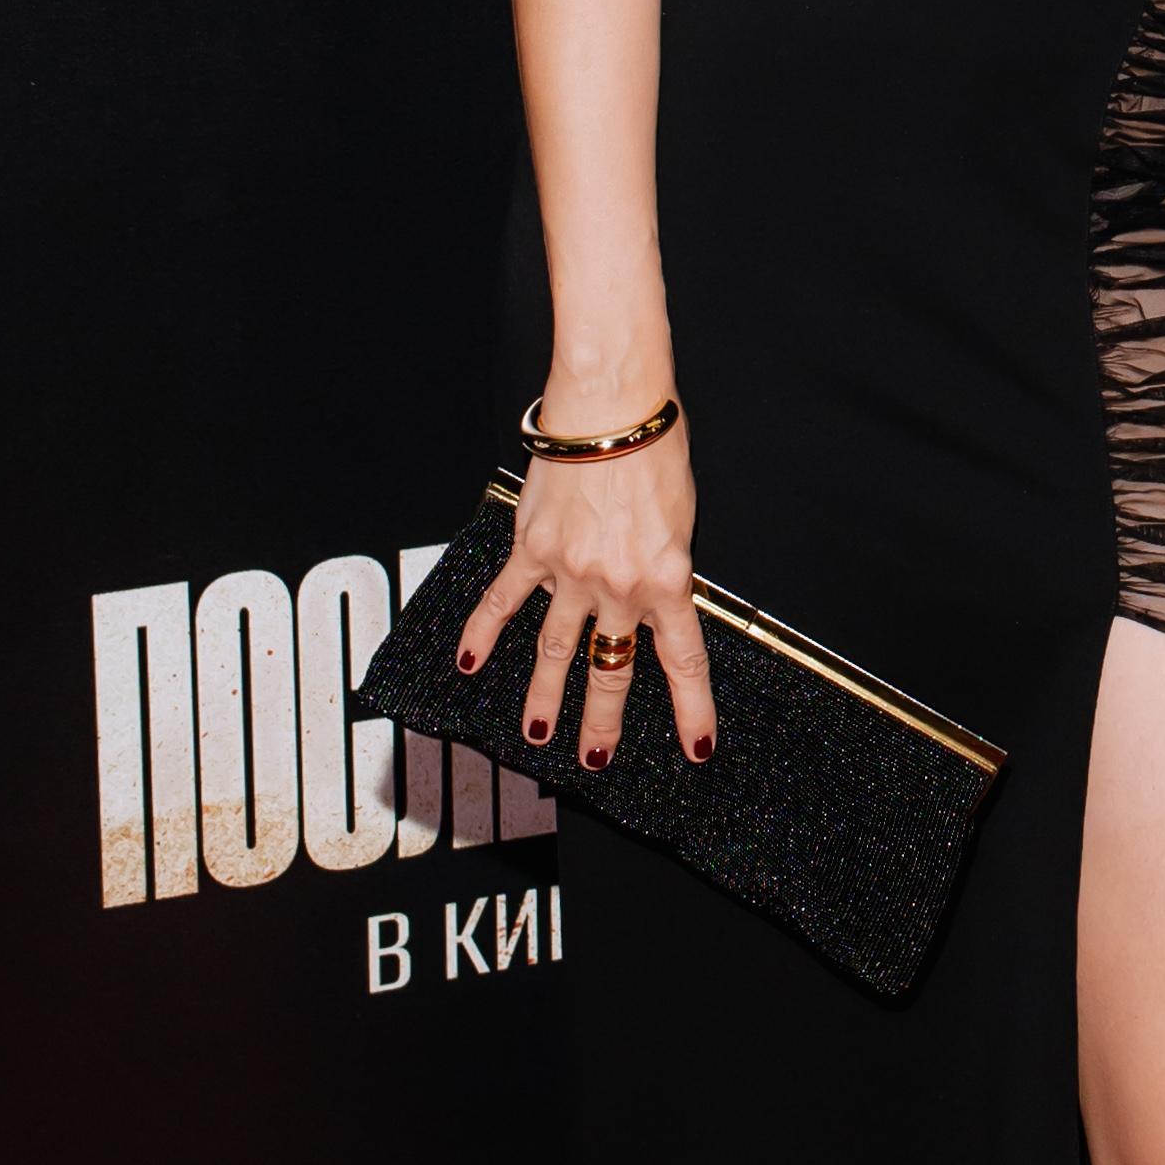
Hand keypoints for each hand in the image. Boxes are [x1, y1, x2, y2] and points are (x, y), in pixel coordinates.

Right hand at [454, 416, 716, 766]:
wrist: (613, 407)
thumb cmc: (656, 448)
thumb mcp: (683, 519)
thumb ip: (667, 566)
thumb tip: (657, 596)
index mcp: (668, 579)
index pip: (683, 660)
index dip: (691, 709)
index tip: (697, 747)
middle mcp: (618, 585)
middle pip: (611, 669)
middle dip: (604, 721)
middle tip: (597, 757)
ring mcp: (570, 572)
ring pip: (554, 650)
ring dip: (543, 697)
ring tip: (536, 733)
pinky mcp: (531, 549)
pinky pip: (503, 601)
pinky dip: (482, 633)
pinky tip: (468, 663)